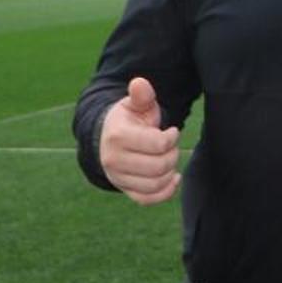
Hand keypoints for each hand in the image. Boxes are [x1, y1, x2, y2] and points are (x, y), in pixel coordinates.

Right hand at [99, 76, 180, 205]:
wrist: (108, 139)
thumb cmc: (128, 120)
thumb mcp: (135, 105)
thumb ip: (142, 96)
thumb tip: (140, 83)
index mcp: (118, 137)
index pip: (158, 145)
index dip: (171, 138)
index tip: (171, 131)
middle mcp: (114, 160)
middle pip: (159, 167)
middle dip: (172, 155)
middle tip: (171, 147)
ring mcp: (118, 178)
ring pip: (154, 184)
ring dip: (170, 172)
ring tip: (169, 159)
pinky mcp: (124, 189)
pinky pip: (147, 199)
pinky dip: (165, 193)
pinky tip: (173, 179)